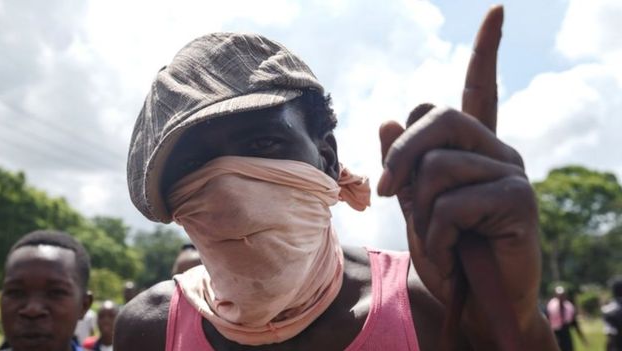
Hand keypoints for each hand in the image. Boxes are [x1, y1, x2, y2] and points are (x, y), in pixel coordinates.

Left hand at [377, 5, 546, 343]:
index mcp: (472, 147)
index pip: (478, 88)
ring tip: (438, 238)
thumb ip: (404, 164)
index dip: (485, 51)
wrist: (470, 300)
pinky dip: (435, 234)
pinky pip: (451, 202)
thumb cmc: (447, 251)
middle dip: (401, 156)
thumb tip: (390, 116)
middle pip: (437, 118)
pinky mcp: (517, 200)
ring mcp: (511, 172)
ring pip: (436, 166)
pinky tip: (452, 251)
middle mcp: (496, 150)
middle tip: (387, 191)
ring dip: (420, 212)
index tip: (496, 10)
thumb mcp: (414, 205)